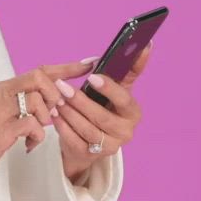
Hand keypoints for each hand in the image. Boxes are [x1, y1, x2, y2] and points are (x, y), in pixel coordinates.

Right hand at [0, 58, 96, 183]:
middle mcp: (2, 94)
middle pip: (41, 78)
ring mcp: (0, 111)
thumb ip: (22, 106)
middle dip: (56, 96)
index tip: (89, 64)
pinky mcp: (0, 130)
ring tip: (35, 133)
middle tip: (53, 115)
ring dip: (45, 119)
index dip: (67, 67)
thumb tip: (51, 104)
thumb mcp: (0, 115)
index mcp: (4, 89)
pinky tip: (27, 146)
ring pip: (38, 101)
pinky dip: (36, 137)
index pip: (40, 70)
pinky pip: (32, 125)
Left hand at [53, 42, 149, 182]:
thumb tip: (146, 44)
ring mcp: (108, 147)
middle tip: (62, 87)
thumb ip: (128, 68)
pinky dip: (63, 127)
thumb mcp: (116, 88)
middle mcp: (125, 132)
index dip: (109, 89)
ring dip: (69, 114)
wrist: (92, 137)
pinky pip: (74, 141)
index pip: (124, 100)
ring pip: (87, 130)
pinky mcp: (91, 156)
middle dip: (80, 101)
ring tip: (56, 100)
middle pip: (102, 118)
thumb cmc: (105, 106)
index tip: (92, 76)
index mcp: (133, 113)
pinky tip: (54, 115)